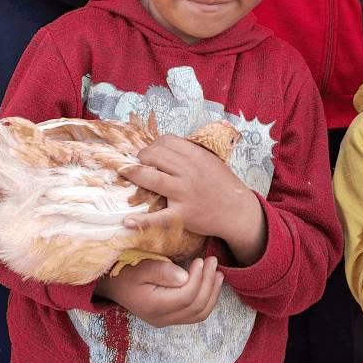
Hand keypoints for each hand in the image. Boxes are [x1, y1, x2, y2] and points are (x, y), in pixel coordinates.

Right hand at [94, 256, 222, 326]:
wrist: (111, 285)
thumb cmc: (123, 272)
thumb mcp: (139, 267)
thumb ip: (161, 271)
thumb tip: (185, 277)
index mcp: (153, 306)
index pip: (186, 297)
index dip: (198, 278)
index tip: (200, 260)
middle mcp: (162, 318)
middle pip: (196, 307)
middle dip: (209, 283)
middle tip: (213, 262)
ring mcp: (166, 320)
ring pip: (199, 314)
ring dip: (212, 293)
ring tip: (217, 273)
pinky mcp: (170, 317)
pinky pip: (195, 314)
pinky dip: (207, 299)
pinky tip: (211, 284)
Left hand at [122, 136, 265, 265]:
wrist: (237, 211)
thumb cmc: (222, 184)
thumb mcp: (209, 160)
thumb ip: (190, 153)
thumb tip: (164, 146)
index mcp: (196, 156)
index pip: (167, 141)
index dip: (154, 144)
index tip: (150, 152)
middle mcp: (189, 172)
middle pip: (156, 155)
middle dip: (141, 157)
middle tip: (137, 163)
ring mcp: (184, 193)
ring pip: (153, 178)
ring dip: (134, 173)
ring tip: (126, 174)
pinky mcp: (182, 215)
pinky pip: (159, 217)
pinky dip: (142, 220)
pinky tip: (127, 221)